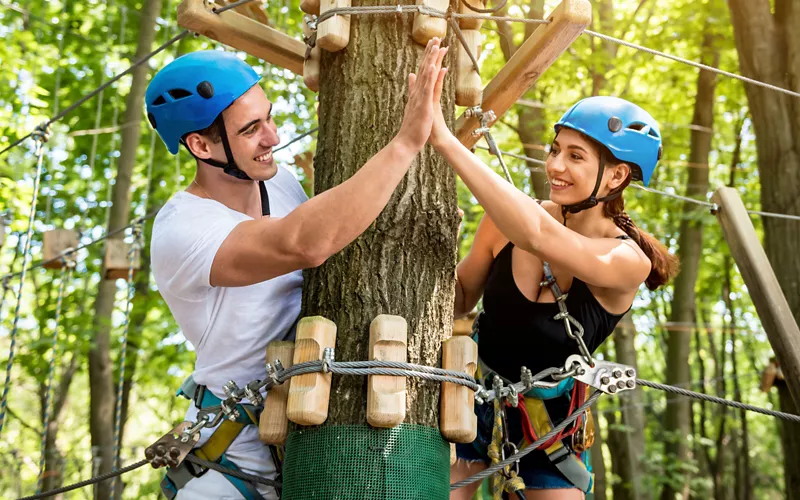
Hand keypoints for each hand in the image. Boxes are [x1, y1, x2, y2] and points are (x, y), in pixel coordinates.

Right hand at [396, 38, 447, 152]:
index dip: (427, 57)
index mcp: (417, 93)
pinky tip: (434, 66)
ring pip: (426, 75)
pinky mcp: (424, 105)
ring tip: (436, 46)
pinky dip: (430, 77)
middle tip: (435, 37)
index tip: (432, 44)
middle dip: (430, 53)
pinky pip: (427, 89)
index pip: (423, 71)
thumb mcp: (414, 105)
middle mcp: (417, 92)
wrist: (407, 142)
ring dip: (431, 60)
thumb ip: (413, 89)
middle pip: (424, 69)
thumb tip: (412, 75)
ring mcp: (420, 98)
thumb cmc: (412, 126)